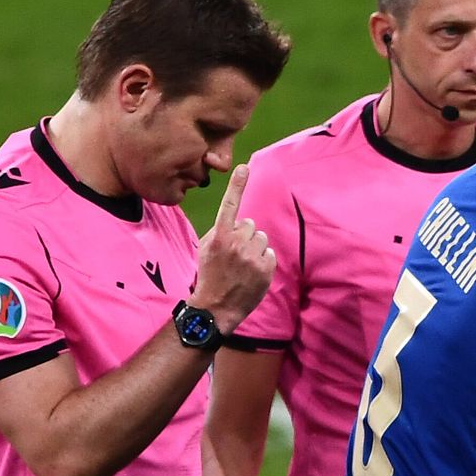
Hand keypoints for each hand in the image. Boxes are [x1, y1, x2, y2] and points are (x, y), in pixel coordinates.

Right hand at [191, 164, 275, 333]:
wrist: (216, 308)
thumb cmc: (209, 275)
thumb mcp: (205, 250)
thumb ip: (220, 231)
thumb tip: (237, 221)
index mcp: (219, 237)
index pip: (229, 205)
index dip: (237, 185)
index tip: (243, 168)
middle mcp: (237, 244)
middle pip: (250, 224)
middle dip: (244, 235)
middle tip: (235, 254)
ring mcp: (252, 257)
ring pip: (261, 238)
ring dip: (254, 247)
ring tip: (243, 264)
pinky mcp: (266, 269)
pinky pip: (269, 253)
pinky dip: (263, 260)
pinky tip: (252, 272)